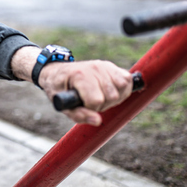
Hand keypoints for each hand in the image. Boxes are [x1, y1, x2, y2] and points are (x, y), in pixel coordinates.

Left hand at [10, 46, 132, 126]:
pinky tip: (110, 92)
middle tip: (90, 101)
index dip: (91, 108)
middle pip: (112, 96)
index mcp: (79, 75)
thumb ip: (79, 115)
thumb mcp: (61, 105)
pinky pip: (127, 80)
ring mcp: (104, 66)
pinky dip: (123, 89)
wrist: (58, 72)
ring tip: (100, 96)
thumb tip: (97, 121)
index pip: (97, 100)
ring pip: (122, 89)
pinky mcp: (112, 66)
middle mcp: (94, 68)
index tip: (82, 104)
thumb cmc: (59, 89)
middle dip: (103, 104)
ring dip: (113, 98)